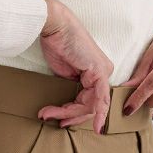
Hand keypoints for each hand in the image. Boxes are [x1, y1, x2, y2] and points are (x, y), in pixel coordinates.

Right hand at [36, 0, 113, 135]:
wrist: (54, 25)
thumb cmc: (56, 42)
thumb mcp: (63, 71)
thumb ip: (70, 87)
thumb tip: (66, 106)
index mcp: (96, 72)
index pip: (88, 101)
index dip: (73, 113)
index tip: (60, 120)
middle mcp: (103, 73)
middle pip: (90, 106)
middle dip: (69, 115)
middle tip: (50, 117)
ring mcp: (103, 72)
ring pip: (91, 105)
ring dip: (67, 112)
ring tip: (49, 113)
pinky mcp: (100, 72)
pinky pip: (101, 99)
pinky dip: (98, 114)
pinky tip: (96, 127)